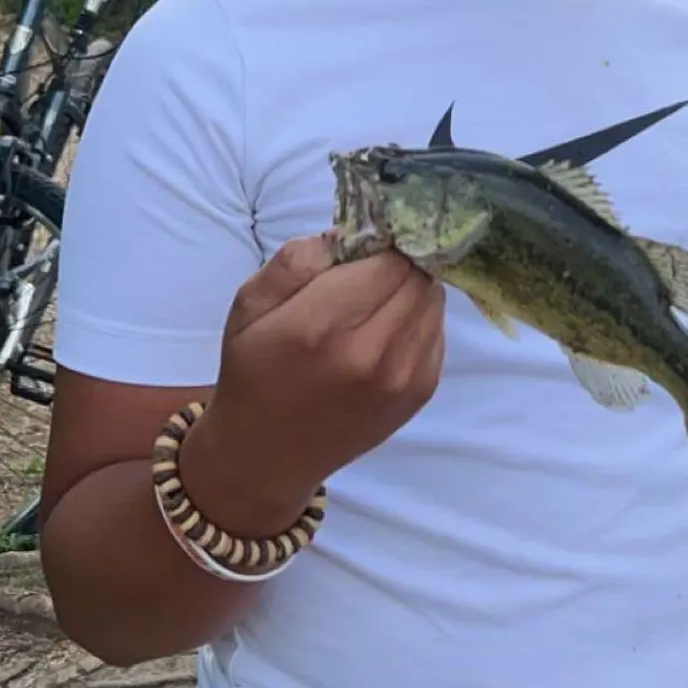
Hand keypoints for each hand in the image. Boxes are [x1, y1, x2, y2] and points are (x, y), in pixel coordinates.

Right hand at [180, 232, 445, 534]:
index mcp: (320, 326)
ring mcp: (402, 377)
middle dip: (397, 262)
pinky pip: (437, 331)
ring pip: (432, 300)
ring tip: (376, 300)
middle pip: (416, 276)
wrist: (268, 455)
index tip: (364, 244)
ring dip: (411, 289)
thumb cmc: (253, 371)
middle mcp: (370, 353)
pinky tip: (387, 330)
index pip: (388, 258)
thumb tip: (352, 231)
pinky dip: (419, 319)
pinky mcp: (422, 392)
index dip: (381, 243)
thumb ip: (297, 259)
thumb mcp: (250, 305)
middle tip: (370, 269)